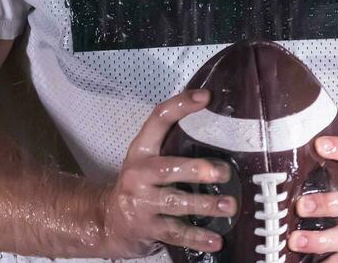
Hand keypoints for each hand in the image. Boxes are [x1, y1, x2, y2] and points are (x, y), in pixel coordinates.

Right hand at [95, 90, 237, 258]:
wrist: (108, 221)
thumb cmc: (139, 186)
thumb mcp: (147, 162)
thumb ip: (172, 150)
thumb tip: (219, 137)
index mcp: (141, 150)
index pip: (158, 119)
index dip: (181, 105)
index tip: (206, 97)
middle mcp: (138, 173)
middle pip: (167, 168)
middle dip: (196, 169)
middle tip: (223, 172)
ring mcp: (140, 202)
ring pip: (175, 202)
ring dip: (204, 205)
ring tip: (229, 206)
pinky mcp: (147, 228)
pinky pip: (175, 233)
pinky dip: (197, 237)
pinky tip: (216, 240)